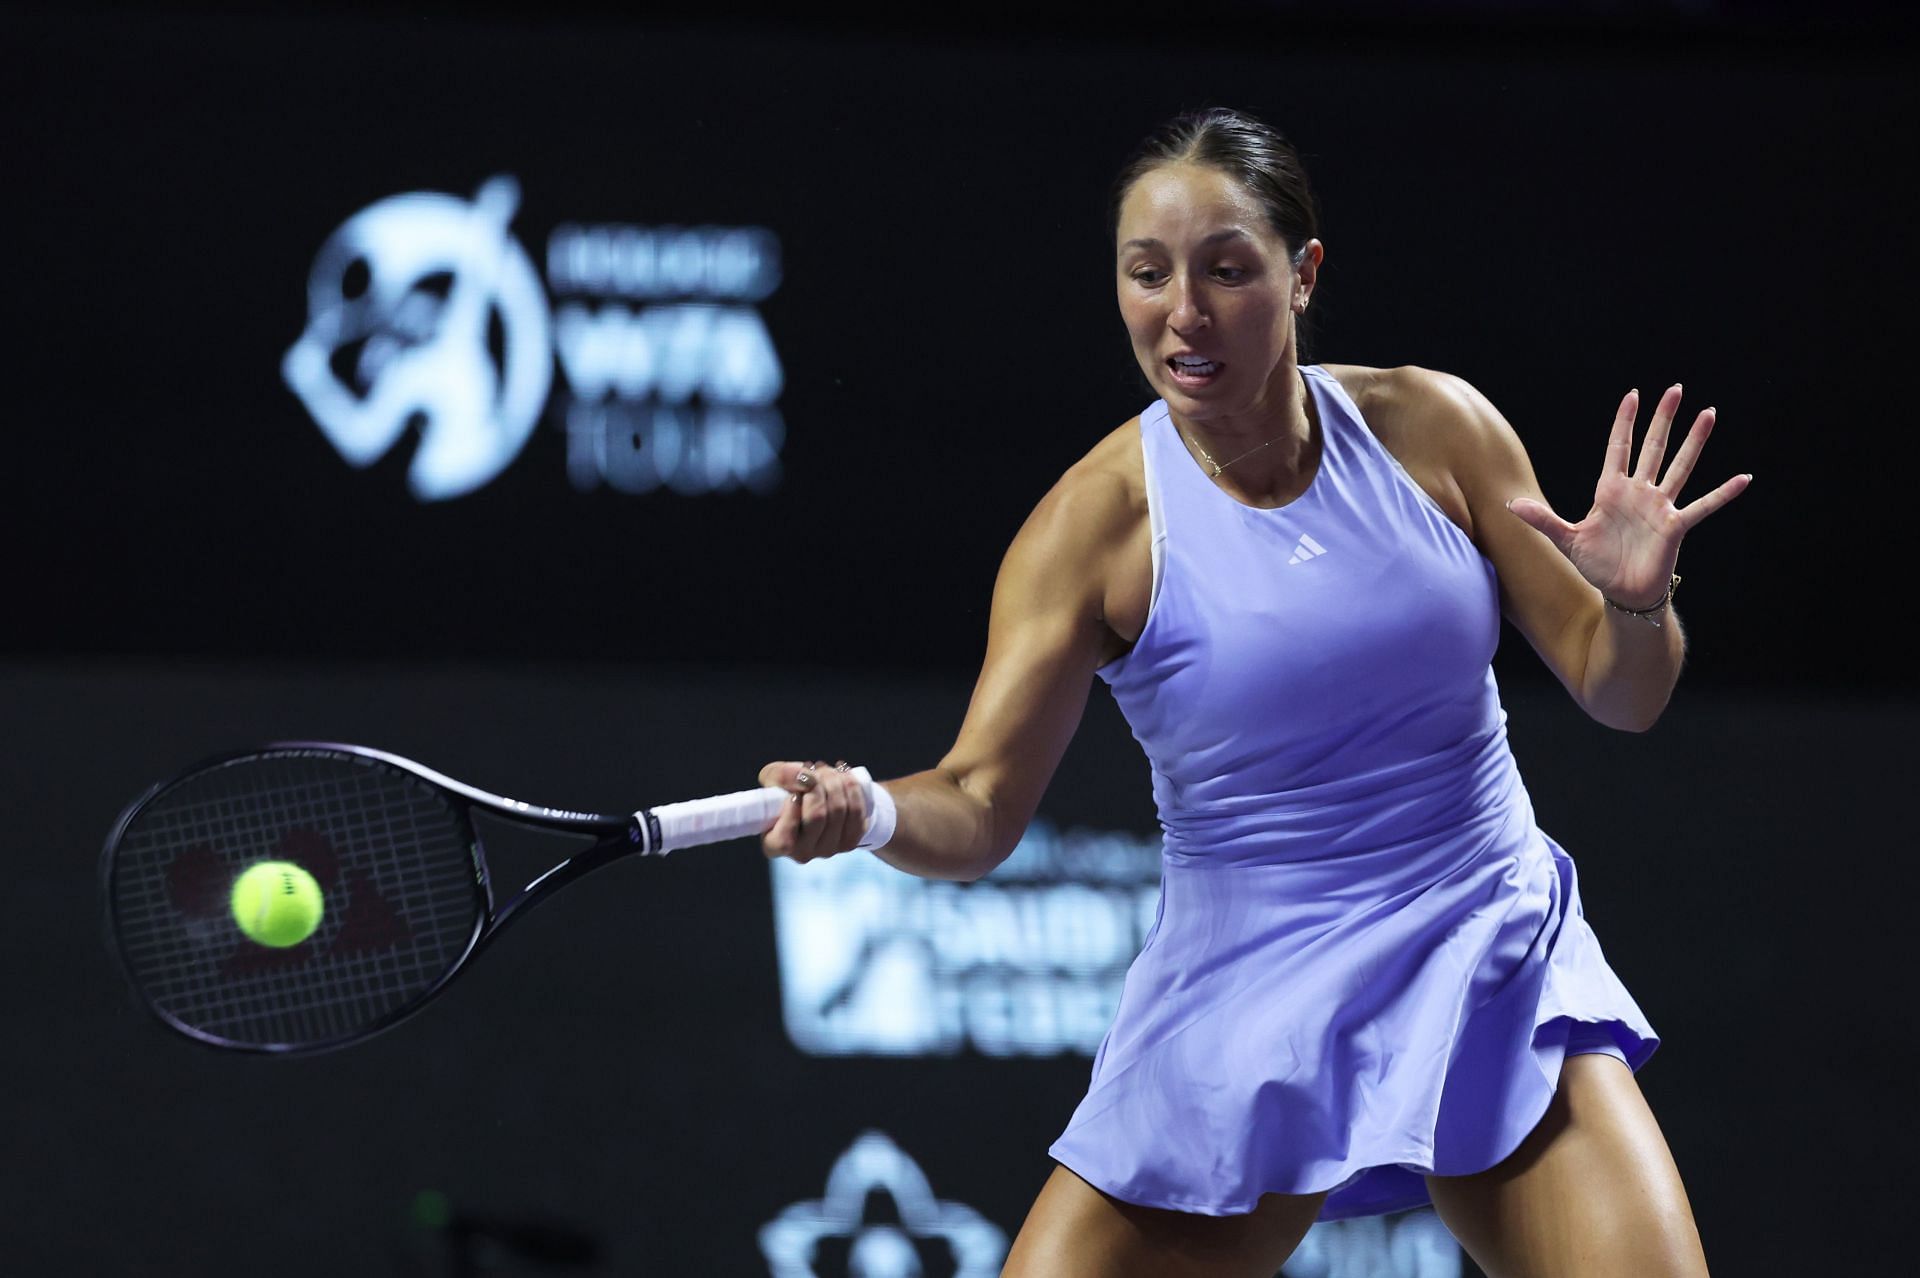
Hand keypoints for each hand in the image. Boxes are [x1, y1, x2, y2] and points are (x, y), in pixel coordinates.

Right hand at [758, 760, 869, 863]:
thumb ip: (780, 775)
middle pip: (817, 816)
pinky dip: (851, 787)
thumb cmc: (788, 790)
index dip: (791, 813)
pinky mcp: (849, 842)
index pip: (784, 841)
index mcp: (774, 845)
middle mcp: (802, 853)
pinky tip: (842, 775)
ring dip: (834, 780)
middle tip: (812, 769)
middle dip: (817, 784)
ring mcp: (828, 850)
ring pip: (838, 810)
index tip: (793, 792)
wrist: (817, 797)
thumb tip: (803, 776)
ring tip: (824, 769)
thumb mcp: (773, 779)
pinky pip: (856, 811)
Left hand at [1507, 385, 1750, 609]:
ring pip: (1680, 466)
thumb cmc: (1597, 564)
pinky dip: (1723, 494)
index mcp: (1611, 490)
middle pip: (1654, 447)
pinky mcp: (1675, 526)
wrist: (1620, 592)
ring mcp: (1659, 507)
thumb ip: (1542, 519)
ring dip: (1695, 441)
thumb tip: (1510, 504)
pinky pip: (1703, 506)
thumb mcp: (1566, 539)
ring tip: (1709, 414)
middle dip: (1663, 418)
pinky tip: (1743, 478)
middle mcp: (1639, 492)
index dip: (1625, 421)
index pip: (1619, 447)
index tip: (1633, 394)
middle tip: (1676, 389)